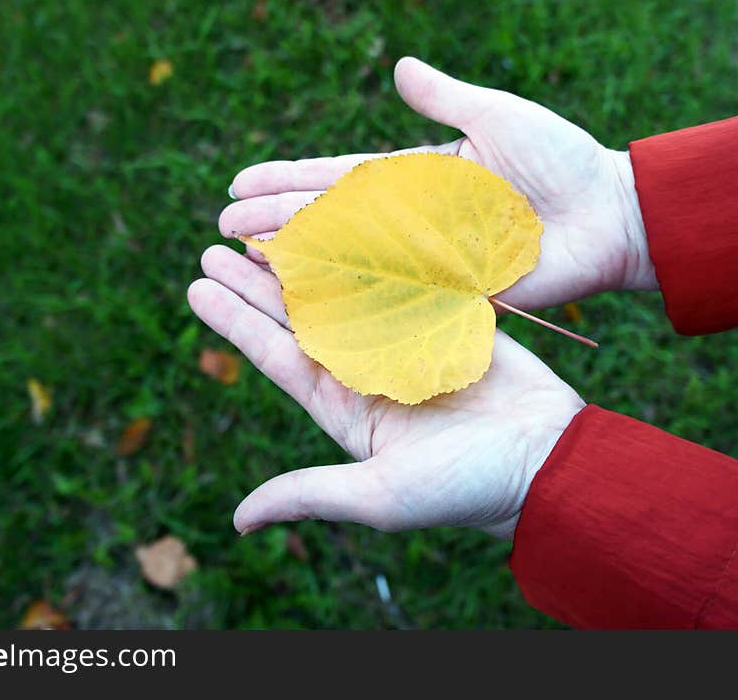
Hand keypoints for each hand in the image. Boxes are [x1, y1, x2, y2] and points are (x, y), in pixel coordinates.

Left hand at [187, 246, 584, 538]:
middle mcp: (362, 370)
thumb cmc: (463, 488)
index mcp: (342, 406)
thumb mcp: (377, 496)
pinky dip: (365, 252)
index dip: (234, 320)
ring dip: (300, 260)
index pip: (274, 354)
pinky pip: (393, 277)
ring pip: (338, 289)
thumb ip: (308, 494)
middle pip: (295, 315)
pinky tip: (340, 225)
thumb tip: (238, 521)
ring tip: (261, 228)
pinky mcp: (440, 317)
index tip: (198, 285)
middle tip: (214, 245)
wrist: (548, 462)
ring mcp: (401, 340)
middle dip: (254, 282)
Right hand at [220, 56, 657, 309]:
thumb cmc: (559, 160)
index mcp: (415, 178)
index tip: (241, 180)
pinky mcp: (445, 293)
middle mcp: (409, 221)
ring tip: (241, 257)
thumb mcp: (496, 116)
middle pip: (327, 220)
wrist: (609, 214)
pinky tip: (299, 303)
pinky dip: (343, 300)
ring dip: (293, 258)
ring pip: (345, 258)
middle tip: (221, 224)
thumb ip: (445, 98)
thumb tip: (397, 67)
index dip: (288, 179)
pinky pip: (385, 298)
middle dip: (273, 220)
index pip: (336, 177)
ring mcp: (423, 260)